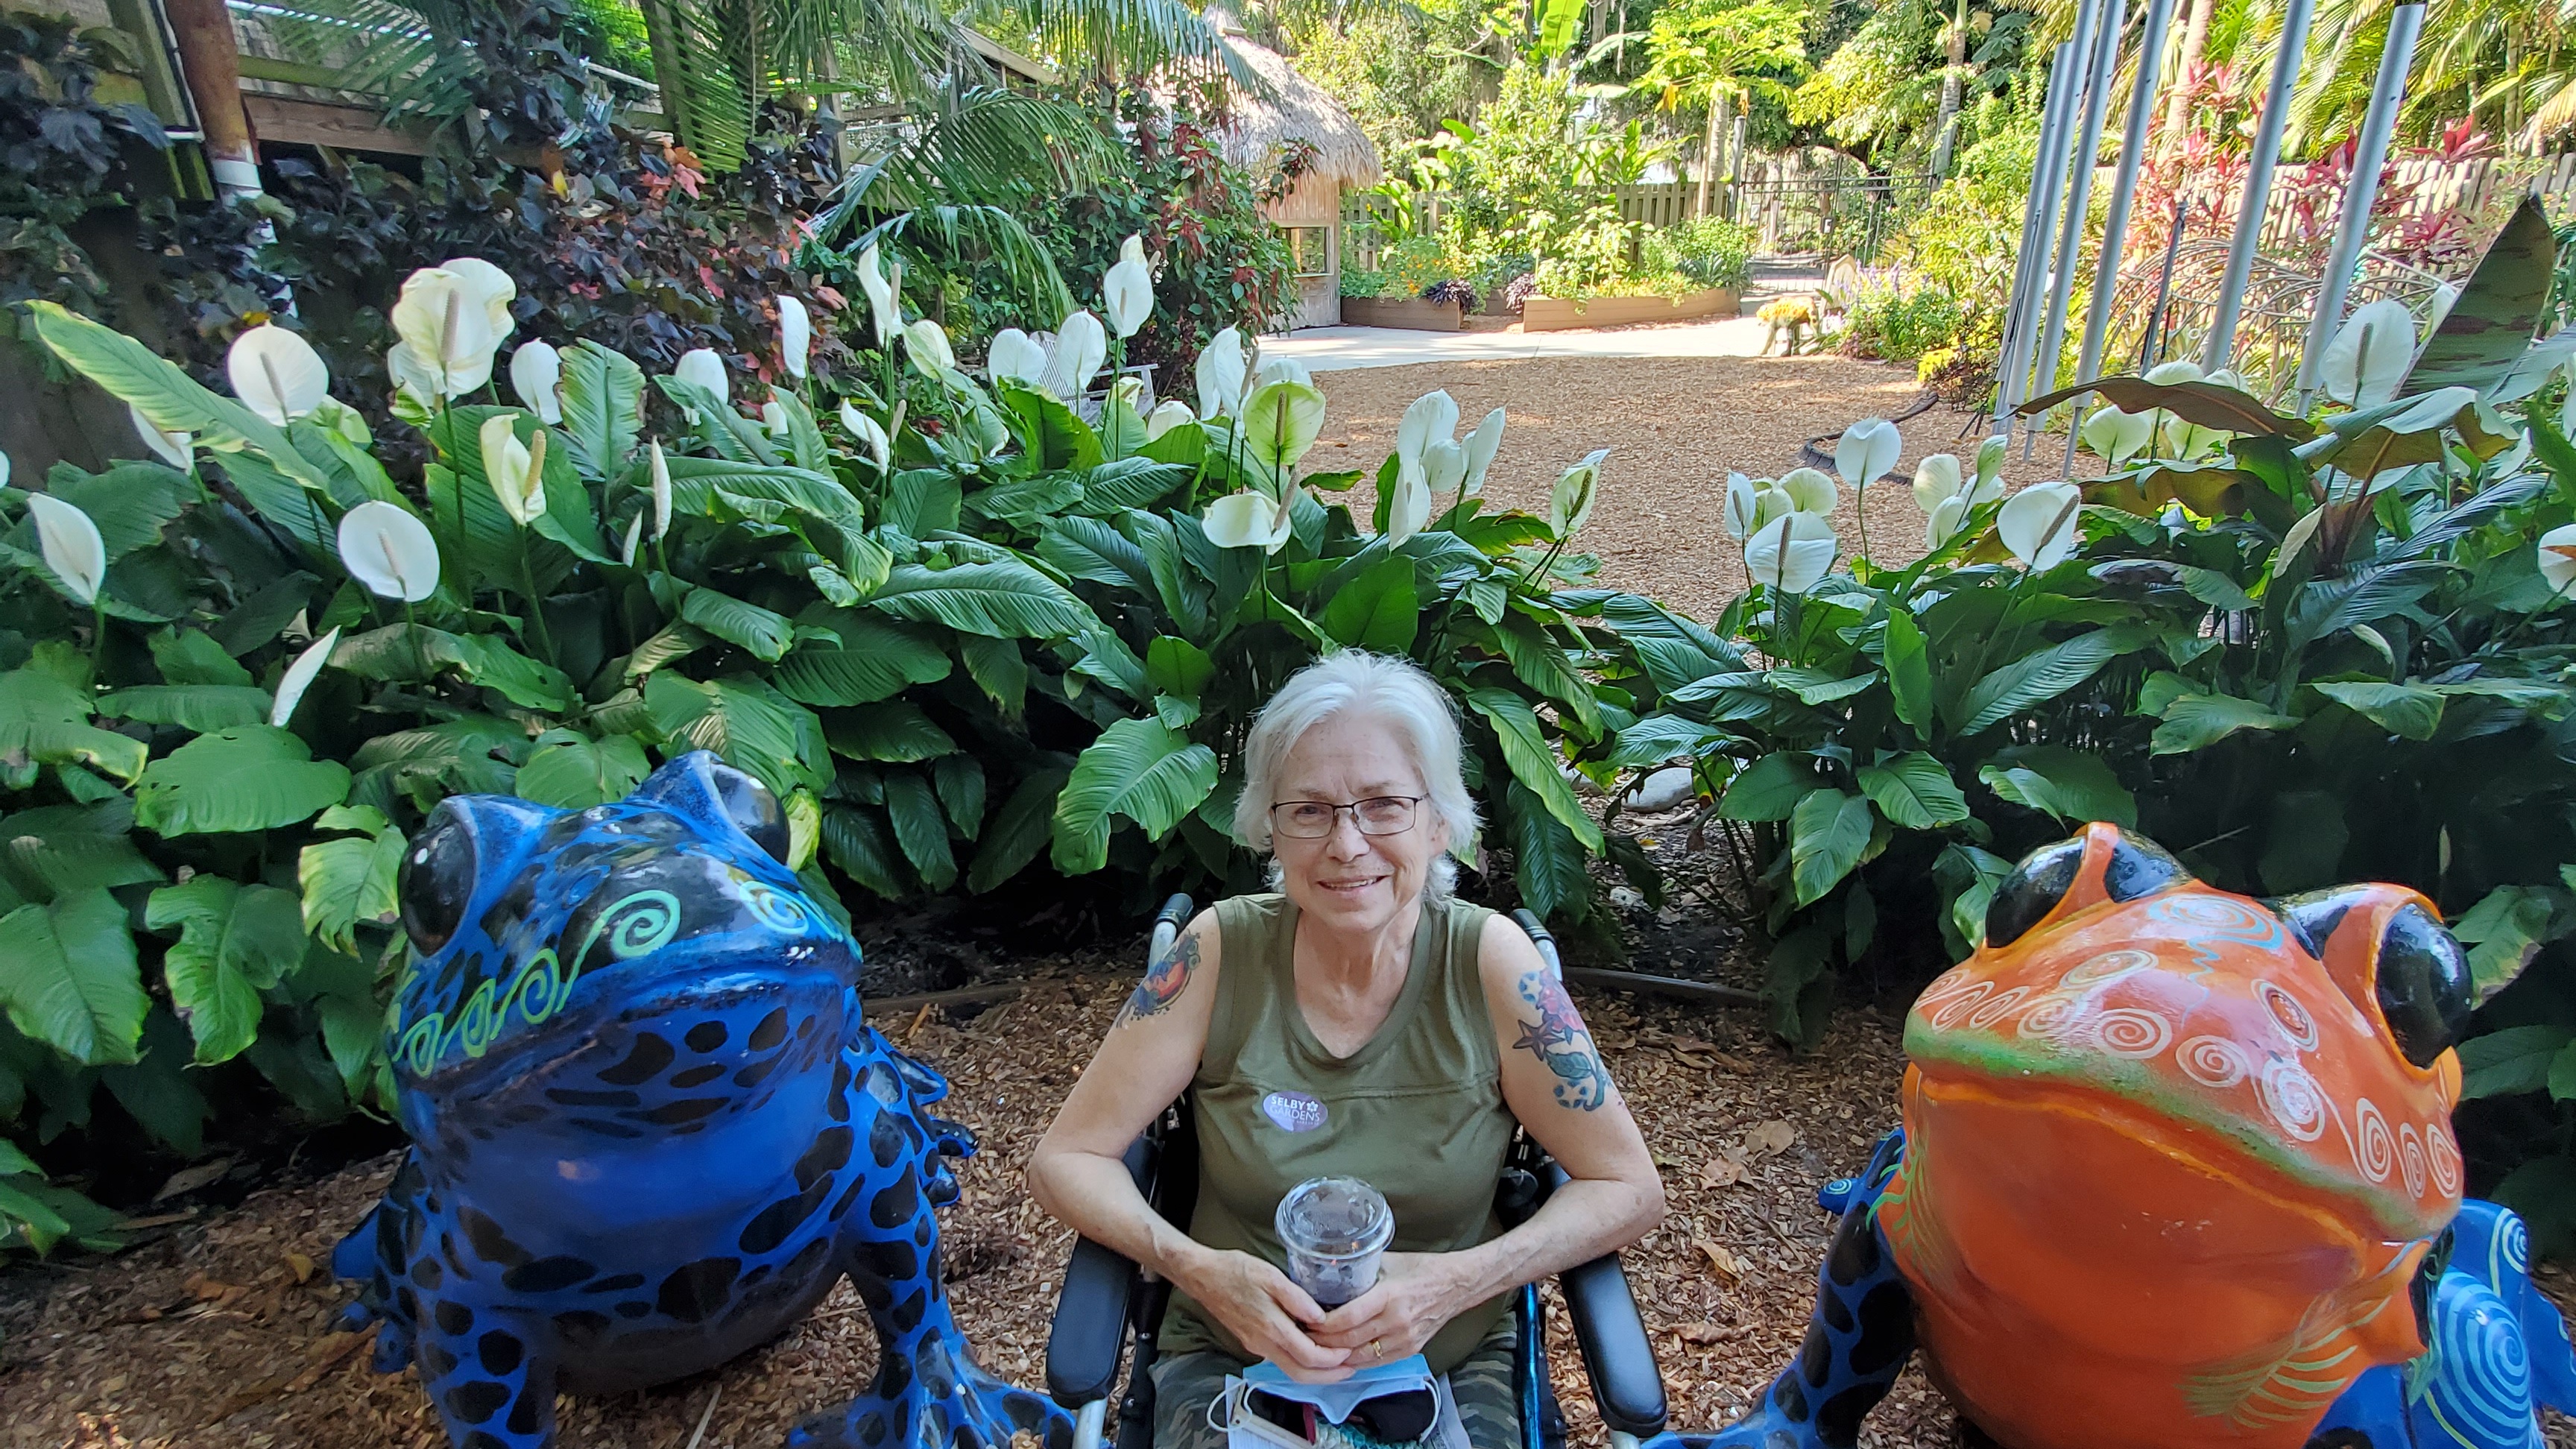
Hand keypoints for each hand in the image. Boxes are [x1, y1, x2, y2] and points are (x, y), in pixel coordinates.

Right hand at [1175, 1247, 1353, 1382]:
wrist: (1202, 1276)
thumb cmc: (1234, 1271)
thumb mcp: (1270, 1275)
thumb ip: (1297, 1298)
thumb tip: (1320, 1317)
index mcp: (1271, 1327)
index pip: (1308, 1357)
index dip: (1332, 1360)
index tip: (1349, 1353)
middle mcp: (1263, 1343)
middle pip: (1300, 1374)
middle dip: (1328, 1377)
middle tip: (1350, 1370)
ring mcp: (1256, 1345)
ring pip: (1290, 1370)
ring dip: (1316, 1372)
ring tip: (1337, 1362)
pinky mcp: (1252, 1342)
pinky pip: (1281, 1360)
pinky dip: (1301, 1362)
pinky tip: (1312, 1349)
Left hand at [1309, 1253, 1469, 1366]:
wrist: (1456, 1285)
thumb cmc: (1423, 1269)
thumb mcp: (1389, 1262)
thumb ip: (1362, 1270)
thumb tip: (1331, 1270)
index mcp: (1390, 1296)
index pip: (1347, 1319)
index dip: (1322, 1325)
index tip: (1306, 1321)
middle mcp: (1396, 1322)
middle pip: (1349, 1340)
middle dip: (1322, 1342)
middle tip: (1303, 1335)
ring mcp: (1404, 1340)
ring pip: (1360, 1357)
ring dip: (1335, 1355)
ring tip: (1316, 1347)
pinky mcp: (1409, 1350)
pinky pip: (1375, 1362)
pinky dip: (1355, 1361)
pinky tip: (1340, 1356)